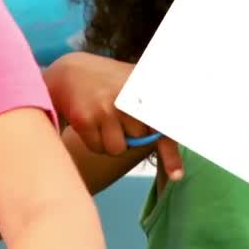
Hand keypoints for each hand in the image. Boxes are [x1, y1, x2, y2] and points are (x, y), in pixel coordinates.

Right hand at [45, 51, 183, 178]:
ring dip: (113, 142)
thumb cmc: (113, 84)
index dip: (171, 151)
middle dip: (132, 135)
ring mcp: (106, 108)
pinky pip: (98, 148)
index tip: (176, 175)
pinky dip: (95, 142)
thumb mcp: (140, 82)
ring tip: (105, 122)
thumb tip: (172, 157)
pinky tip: (90, 123)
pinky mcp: (85, 119)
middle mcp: (128, 96)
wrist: (72, 72)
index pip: (164, 124)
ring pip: (118, 149)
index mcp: (146, 86)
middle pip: (140, 140)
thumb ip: (160, 112)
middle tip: (120, 117)